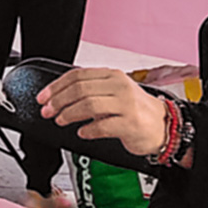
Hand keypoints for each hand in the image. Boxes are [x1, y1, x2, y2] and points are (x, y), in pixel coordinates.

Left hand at [37, 68, 168, 156]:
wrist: (164, 126)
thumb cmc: (136, 110)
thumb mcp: (113, 93)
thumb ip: (89, 92)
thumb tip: (58, 98)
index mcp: (112, 76)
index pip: (77, 75)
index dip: (56, 86)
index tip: (43, 97)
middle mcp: (119, 87)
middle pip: (80, 89)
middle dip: (58, 101)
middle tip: (48, 111)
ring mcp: (126, 104)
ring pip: (89, 105)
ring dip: (69, 114)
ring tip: (61, 121)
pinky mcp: (131, 123)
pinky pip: (103, 126)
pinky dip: (88, 130)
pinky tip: (81, 132)